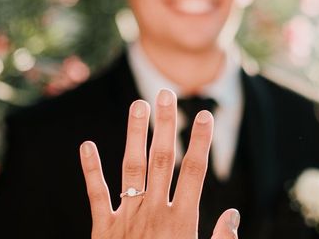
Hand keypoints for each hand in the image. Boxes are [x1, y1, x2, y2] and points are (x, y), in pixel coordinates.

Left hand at [80, 88, 239, 238]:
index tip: (204, 113)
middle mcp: (154, 213)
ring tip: (137, 105)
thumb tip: (232, 214)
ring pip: (131, 168)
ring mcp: (127, 219)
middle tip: (165, 93)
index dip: (200, 140)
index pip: (194, 171)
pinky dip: (91, 171)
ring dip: (134, 135)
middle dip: (165, 125)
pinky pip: (97, 196)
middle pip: (162, 160)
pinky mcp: (103, 230)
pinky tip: (86, 145)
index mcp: (181, 222)